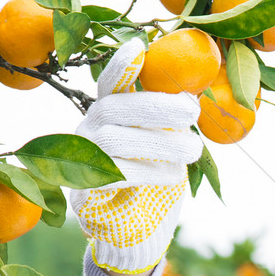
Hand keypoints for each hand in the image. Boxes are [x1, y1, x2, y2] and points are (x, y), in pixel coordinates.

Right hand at [70, 38, 202, 275]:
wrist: (138, 229)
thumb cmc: (155, 178)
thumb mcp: (169, 143)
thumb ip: (173, 122)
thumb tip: (191, 99)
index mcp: (110, 111)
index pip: (109, 83)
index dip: (121, 65)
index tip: (138, 47)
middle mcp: (89, 129)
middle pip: (114, 108)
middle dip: (156, 106)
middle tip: (192, 114)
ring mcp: (82, 159)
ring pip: (115, 140)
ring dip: (160, 142)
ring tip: (192, 150)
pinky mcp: (84, 190)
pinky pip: (114, 173)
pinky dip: (148, 172)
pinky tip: (172, 175)